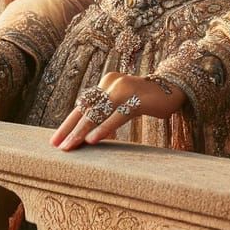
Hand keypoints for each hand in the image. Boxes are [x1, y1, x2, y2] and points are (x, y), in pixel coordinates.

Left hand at [50, 71, 183, 150]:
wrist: (173, 89)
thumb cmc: (146, 100)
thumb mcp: (123, 106)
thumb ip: (107, 115)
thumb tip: (88, 136)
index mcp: (106, 84)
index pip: (83, 106)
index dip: (68, 123)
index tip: (55, 141)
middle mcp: (111, 83)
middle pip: (86, 109)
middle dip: (70, 129)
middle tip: (59, 147)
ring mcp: (124, 89)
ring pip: (98, 113)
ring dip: (82, 131)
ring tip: (71, 146)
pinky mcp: (137, 98)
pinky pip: (117, 115)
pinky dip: (104, 128)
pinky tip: (93, 139)